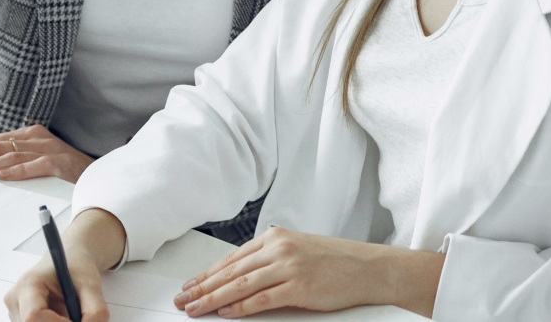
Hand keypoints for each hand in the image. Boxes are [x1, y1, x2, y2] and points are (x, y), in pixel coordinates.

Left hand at [0, 125, 94, 182]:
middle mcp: (34, 138)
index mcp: (25, 136)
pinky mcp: (61, 163)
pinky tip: (3, 176)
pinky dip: (20, 171)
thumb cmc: (64, 171)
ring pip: (8, 157)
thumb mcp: (34, 160)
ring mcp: (48, 149)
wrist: (100, 174)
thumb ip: (10, 161)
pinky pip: (38, 167)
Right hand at [5, 208, 123, 321]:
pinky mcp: (19, 319)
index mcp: (28, 284)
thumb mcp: (91, 285)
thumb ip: (95, 310)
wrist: (69, 259)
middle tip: (78, 318)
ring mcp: (14, 312)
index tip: (77, 321)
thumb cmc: (77, 267)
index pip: (33, 316)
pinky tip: (60, 316)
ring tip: (68, 312)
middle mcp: (15, 300)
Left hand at [172, 227, 443, 318]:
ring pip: (240, 285)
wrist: (369, 268)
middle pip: (230, 272)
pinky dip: (241, 307)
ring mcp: (289, 266)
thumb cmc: (334, 261)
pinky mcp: (300, 287)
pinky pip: (263, 299)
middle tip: (182, 300)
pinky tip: (226, 313)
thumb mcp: (296, 251)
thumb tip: (236, 279)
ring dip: (213, 299)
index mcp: (274, 237)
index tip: (189, 286)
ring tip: (195, 309)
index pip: (231, 259)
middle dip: (202, 288)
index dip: (206, 274)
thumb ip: (267, 260)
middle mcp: (278, 248)